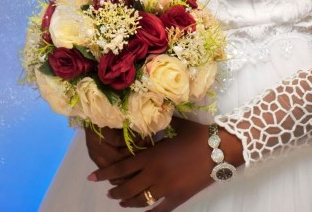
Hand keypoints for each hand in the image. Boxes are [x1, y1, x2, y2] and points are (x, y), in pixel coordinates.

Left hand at [87, 118, 243, 210]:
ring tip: (120, 202)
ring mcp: (166, 188)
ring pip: (140, 200)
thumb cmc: (197, 134)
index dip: (105, 174)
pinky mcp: (178, 198)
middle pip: (127, 187)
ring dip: (127, 202)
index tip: (92, 177)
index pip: (122, 168)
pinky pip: (159, 210)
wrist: (219, 149)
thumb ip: (160, 121)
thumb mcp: (176, 125)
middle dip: (114, 191)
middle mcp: (155, 174)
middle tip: (107, 192)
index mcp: (152, 155)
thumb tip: (151, 111)